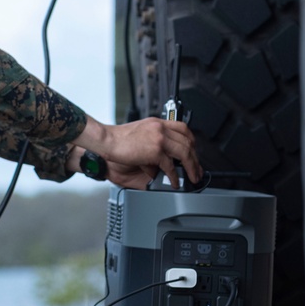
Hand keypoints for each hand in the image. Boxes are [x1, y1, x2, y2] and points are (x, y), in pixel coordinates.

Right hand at [70, 115, 201, 190]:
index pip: (183, 128)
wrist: (107, 140)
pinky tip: (174, 182)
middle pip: (188, 142)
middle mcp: (161, 128)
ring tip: (192, 177)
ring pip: (185, 153)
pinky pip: (171, 166)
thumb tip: (163, 158)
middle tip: (197, 169)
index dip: (191, 141)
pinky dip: (174, 176)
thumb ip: (154, 141)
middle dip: (195, 158)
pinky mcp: (155, 151)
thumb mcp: (140, 133)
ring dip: (191, 167)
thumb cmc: (118, 139)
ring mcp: (159, 138)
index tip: (194, 151)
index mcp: (158, 123)